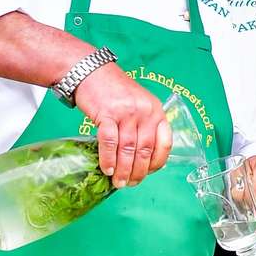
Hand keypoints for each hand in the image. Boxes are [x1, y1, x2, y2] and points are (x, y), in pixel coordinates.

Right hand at [73, 63, 171, 187]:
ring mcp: (127, 112)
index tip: (148, 174)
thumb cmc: (114, 91)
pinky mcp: (107, 113)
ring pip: (128, 149)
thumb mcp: (139, 104)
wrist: (91, 71)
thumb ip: (144, 126)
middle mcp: (145, 112)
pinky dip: (108, 158)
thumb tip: (142, 158)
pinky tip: (107, 169)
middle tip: (130, 184)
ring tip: (118, 182)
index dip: (157, 163)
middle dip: (138, 172)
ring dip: (123, 170)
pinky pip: (109, 142)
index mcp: (156, 111)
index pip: (164, 143)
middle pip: (145, 150)